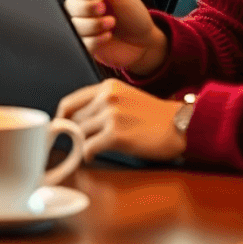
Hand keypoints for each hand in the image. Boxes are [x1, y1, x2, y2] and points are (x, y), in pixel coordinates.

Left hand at [56, 79, 186, 161]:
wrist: (181, 126)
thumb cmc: (155, 117)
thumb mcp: (126, 98)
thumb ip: (102, 103)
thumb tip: (78, 120)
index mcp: (106, 86)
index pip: (70, 102)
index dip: (61, 118)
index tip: (60, 129)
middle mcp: (106, 97)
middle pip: (74, 119)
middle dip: (74, 134)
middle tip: (76, 144)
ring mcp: (111, 115)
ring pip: (80, 133)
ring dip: (81, 145)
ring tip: (88, 150)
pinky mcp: (116, 134)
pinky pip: (89, 147)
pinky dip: (87, 155)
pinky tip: (92, 157)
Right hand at [66, 0, 167, 74]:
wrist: (143, 42)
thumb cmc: (131, 11)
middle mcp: (79, 8)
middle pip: (70, 6)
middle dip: (89, 9)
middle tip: (105, 9)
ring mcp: (80, 28)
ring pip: (74, 25)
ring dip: (95, 25)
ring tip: (112, 23)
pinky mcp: (83, 45)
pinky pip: (80, 43)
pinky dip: (96, 40)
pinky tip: (108, 36)